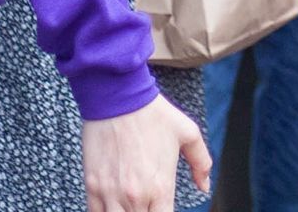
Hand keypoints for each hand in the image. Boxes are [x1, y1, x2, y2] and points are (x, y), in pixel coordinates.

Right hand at [81, 94, 211, 211]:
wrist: (118, 96)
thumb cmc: (152, 113)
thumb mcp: (188, 134)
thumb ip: (201, 163)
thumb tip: (205, 186)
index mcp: (161, 187)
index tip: (163, 207)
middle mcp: (135, 196)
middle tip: (149, 204)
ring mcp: (111, 193)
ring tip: (132, 205)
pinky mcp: (92, 186)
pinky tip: (113, 206)